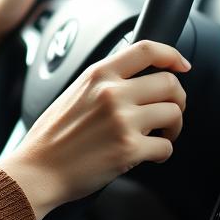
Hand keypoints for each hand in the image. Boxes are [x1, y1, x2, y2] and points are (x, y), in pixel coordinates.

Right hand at [0, 40, 190, 219]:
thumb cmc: (52, 136)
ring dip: (173, 127)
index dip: (171, 54)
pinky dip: (162, 152)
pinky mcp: (129, 149)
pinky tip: (148, 154)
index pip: (146, 50)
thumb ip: (104, 82)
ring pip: (174, 113)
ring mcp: (122, 120)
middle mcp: (112, 93)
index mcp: (98, 75)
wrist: (38, 169)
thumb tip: (137, 81)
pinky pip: (166, 146)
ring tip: (159, 135)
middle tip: (170, 111)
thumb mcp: (74, 93)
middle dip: (178, 99)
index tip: (182, 64)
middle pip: (170, 83)